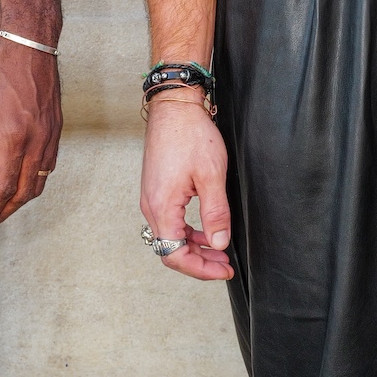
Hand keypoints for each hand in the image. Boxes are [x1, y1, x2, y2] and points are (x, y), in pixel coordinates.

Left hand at [0, 33, 61, 227]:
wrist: (29, 43)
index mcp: (15, 139)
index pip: (4, 188)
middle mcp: (38, 141)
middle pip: (25, 191)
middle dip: (7, 211)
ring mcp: (51, 135)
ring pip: (40, 180)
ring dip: (23, 198)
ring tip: (6, 205)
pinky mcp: (56, 128)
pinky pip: (49, 164)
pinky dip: (35, 180)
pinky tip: (24, 179)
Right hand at [139, 92, 232, 279]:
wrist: (174, 107)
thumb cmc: (191, 135)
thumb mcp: (211, 176)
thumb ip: (215, 213)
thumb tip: (219, 243)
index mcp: (162, 207)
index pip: (174, 254)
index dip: (200, 269)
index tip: (223, 269)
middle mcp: (151, 206)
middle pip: (170, 249)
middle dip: (199, 262)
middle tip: (224, 264)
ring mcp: (152, 198)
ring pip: (170, 236)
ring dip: (194, 247)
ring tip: (219, 250)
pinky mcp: (157, 190)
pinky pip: (169, 221)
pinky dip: (188, 232)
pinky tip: (206, 230)